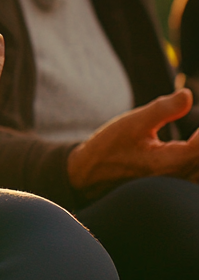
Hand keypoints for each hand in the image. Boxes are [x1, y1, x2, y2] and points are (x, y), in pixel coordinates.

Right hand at [67, 88, 198, 199]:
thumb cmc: (109, 148)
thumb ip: (163, 109)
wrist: (91, 175)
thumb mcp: (132, 123)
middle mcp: (180, 177)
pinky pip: (195, 175)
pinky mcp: (175, 186)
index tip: (198, 116)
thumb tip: (187, 94)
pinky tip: (192, 149)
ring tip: (193, 136)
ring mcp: (178, 185)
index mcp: (172, 161)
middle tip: (195, 128)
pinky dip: (196, 162)